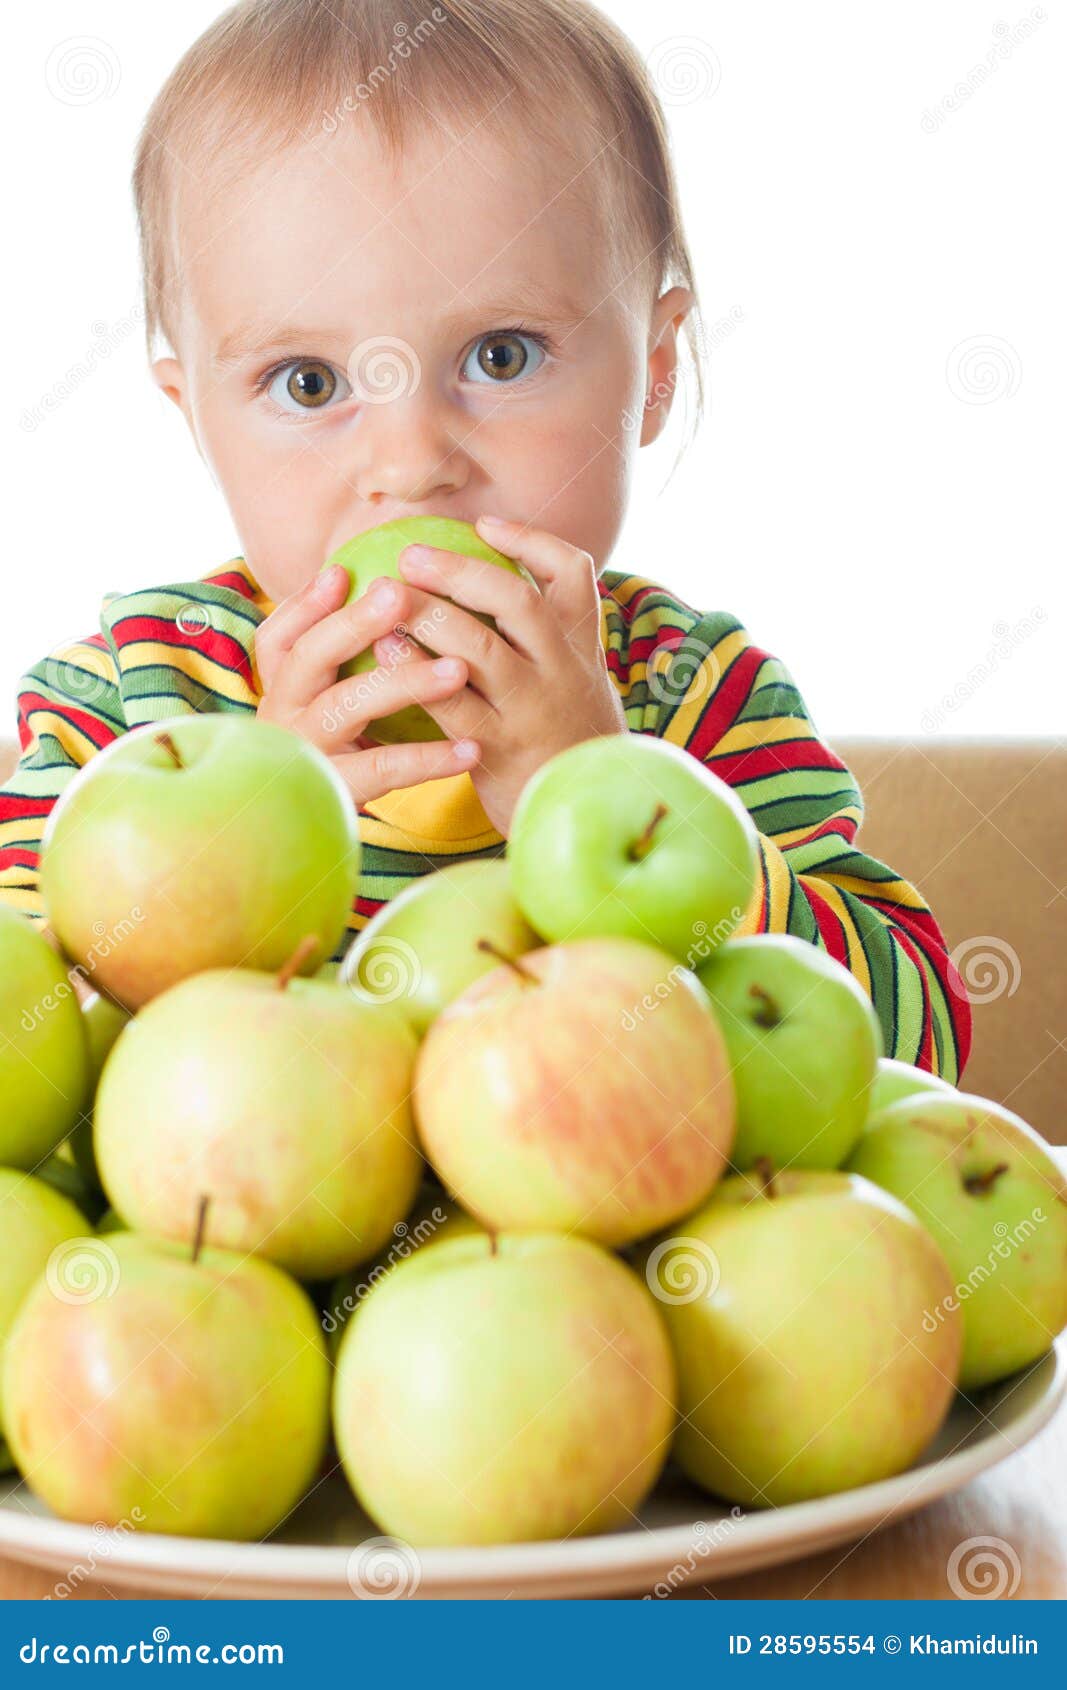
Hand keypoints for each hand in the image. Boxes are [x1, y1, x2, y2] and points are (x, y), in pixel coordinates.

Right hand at [254, 566, 479, 807]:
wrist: (305, 834)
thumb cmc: (339, 751)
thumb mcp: (329, 700)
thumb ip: (345, 657)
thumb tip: (386, 590)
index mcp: (282, 688)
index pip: (279, 636)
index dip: (305, 603)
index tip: (342, 572)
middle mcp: (284, 716)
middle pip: (309, 658)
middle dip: (353, 623)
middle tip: (400, 594)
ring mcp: (307, 754)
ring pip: (346, 706)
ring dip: (402, 682)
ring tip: (456, 670)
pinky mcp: (337, 792)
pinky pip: (384, 768)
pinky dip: (429, 759)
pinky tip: (470, 749)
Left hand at [379, 515, 627, 834]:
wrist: (582, 811)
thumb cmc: (564, 739)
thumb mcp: (576, 682)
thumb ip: (545, 639)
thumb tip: (487, 586)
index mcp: (581, 646)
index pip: (574, 575)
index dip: (530, 541)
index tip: (484, 524)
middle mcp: (561, 671)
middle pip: (517, 602)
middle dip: (460, 571)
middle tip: (409, 555)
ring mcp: (532, 709)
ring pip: (482, 650)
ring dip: (430, 617)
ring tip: (386, 596)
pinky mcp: (500, 749)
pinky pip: (452, 705)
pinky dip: (416, 673)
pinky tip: (384, 653)